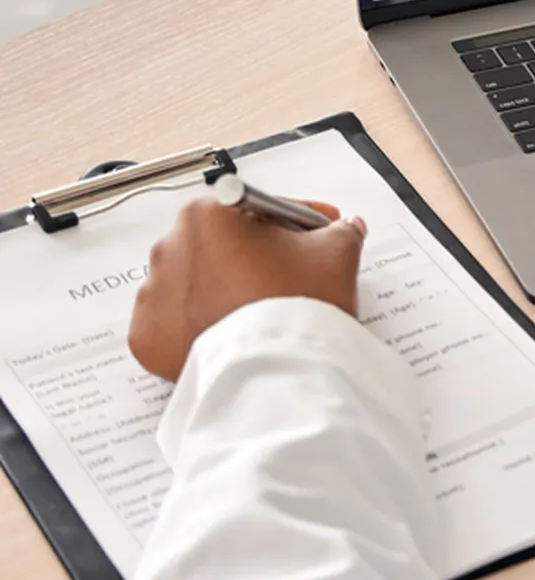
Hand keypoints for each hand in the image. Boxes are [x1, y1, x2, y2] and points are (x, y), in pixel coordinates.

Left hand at [128, 198, 366, 381]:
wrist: (275, 371)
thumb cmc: (297, 306)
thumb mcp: (337, 252)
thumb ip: (341, 230)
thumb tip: (342, 229)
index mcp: (209, 215)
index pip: (260, 208)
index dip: (296, 220)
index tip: (313, 233)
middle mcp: (170, 247)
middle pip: (223, 243)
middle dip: (255, 254)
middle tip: (290, 275)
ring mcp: (153, 294)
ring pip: (197, 281)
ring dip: (225, 288)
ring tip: (260, 309)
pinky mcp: (148, 336)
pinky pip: (176, 322)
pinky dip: (200, 324)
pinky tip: (233, 329)